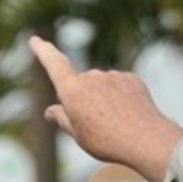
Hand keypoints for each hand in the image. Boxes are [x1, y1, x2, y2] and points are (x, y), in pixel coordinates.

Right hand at [29, 36, 182, 181]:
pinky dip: (119, 98)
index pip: (54, 65)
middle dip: (82, 100)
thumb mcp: (79, 135)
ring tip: (113, 124)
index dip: (43, 52)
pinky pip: (118, 86)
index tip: (35, 40)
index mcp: (73, 90)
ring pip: (101, 87)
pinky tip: (128, 115)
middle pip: (80, 86)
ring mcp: (113, 75)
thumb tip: (51, 111)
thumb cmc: (107, 142)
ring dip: (102, 100)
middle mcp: (91, 76)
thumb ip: (63, 119)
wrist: (146, 140)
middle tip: (93, 126)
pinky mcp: (130, 78)